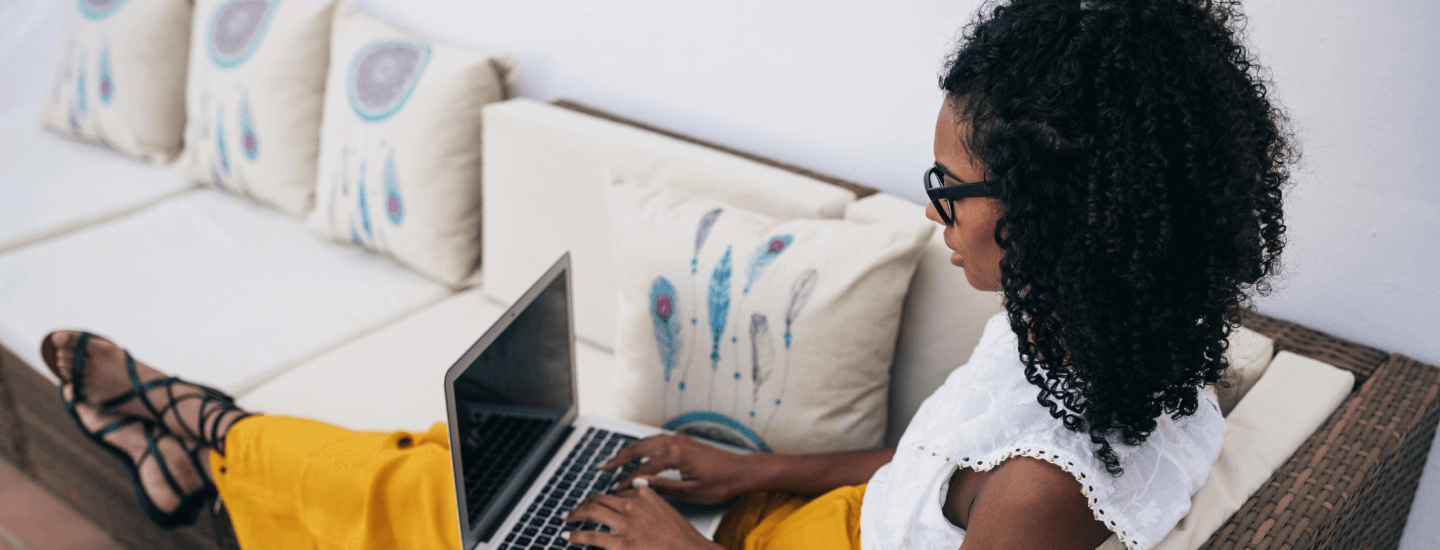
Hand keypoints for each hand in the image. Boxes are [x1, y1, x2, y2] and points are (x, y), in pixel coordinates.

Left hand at [564, 485, 719, 549]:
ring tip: (569, 517)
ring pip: (591, 512)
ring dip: (576, 514)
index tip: (597, 502)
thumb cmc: (680, 536)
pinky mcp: (620, 544)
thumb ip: (648, 496)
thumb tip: (636, 484)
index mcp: (643, 494)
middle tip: (576, 509)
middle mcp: (631, 505)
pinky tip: (568, 536)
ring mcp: (625, 524)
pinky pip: (590, 536)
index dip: (603, 498)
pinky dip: (576, 535)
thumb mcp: (665, 508)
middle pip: (599, 499)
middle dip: (584, 503)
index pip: (615, 492)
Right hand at [599, 433, 754, 503]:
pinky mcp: (683, 439)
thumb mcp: (690, 491)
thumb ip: (662, 486)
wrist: (741, 470)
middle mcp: (674, 442)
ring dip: (628, 450)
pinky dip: (641, 446)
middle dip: (618, 459)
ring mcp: (678, 438)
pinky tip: (635, 451)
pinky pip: (655, 439)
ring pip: (645, 441)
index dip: (626, 481)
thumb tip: (638, 484)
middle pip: (638, 449)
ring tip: (613, 460)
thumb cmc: (721, 483)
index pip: (642, 469)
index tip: (615, 490)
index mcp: (675, 455)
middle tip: (602, 468)